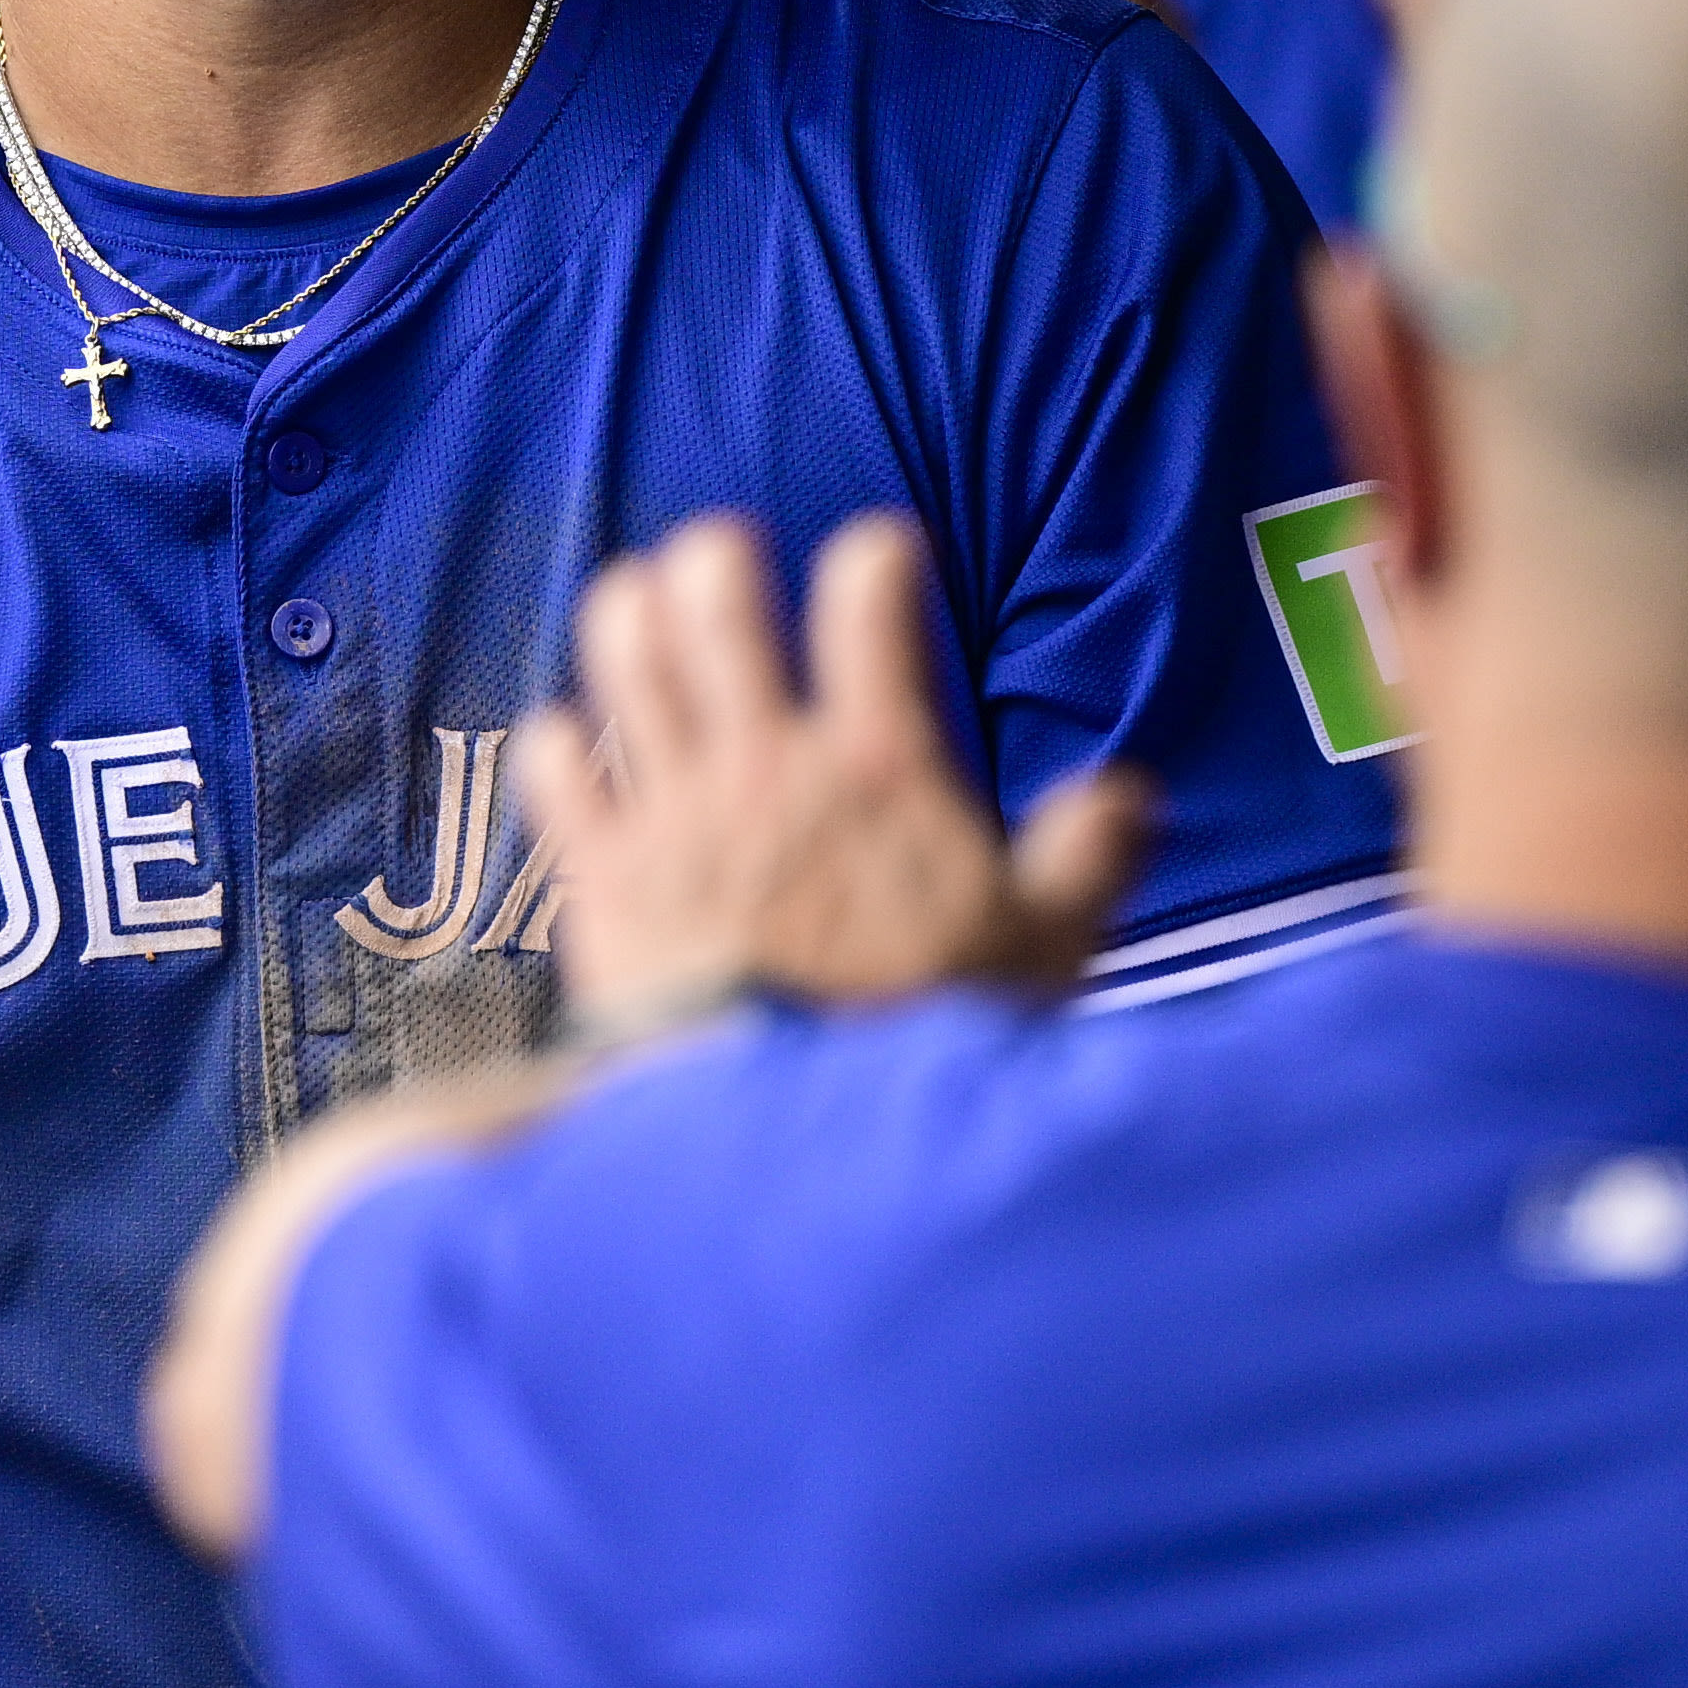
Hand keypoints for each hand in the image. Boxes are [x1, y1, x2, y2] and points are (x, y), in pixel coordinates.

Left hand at [515, 512, 1154, 1030]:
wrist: (799, 1131)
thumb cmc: (928, 1037)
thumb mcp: (1046, 953)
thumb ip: (1088, 861)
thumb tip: (1131, 795)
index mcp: (878, 766)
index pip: (869, 601)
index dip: (875, 556)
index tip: (881, 556)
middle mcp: (767, 763)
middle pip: (716, 596)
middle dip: (717, 556)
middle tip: (727, 559)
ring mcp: (674, 809)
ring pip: (625, 653)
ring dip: (630, 612)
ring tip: (642, 604)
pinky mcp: (602, 873)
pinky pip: (556, 764)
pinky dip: (559, 740)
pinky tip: (574, 742)